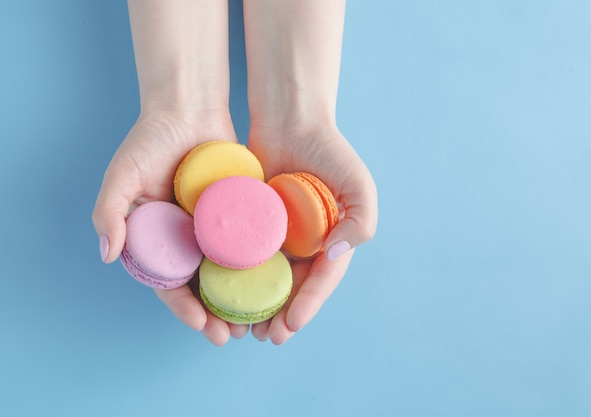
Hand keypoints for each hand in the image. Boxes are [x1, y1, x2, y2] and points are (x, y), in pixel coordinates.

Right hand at [92, 109, 250, 345]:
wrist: (189, 107)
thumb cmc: (150, 138)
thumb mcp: (123, 173)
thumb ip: (110, 211)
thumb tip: (108, 256)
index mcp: (157, 237)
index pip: (168, 281)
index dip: (182, 306)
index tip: (201, 326)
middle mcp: (185, 237)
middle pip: (201, 285)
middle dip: (215, 314)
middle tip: (232, 337)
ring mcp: (213, 227)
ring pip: (227, 272)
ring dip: (240, 299)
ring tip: (256, 323)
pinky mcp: (238, 212)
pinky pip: (248, 243)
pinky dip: (259, 266)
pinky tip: (275, 284)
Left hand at [247, 124, 377, 343]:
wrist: (290, 120)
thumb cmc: (329, 150)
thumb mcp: (359, 185)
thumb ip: (361, 222)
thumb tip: (334, 254)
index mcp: (332, 240)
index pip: (322, 280)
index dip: (308, 305)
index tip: (291, 326)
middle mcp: (305, 244)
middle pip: (292, 287)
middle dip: (281, 316)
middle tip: (266, 337)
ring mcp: (277, 236)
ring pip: (266, 279)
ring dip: (257, 306)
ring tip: (244, 329)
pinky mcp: (251, 224)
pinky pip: (243, 255)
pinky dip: (236, 277)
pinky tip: (223, 294)